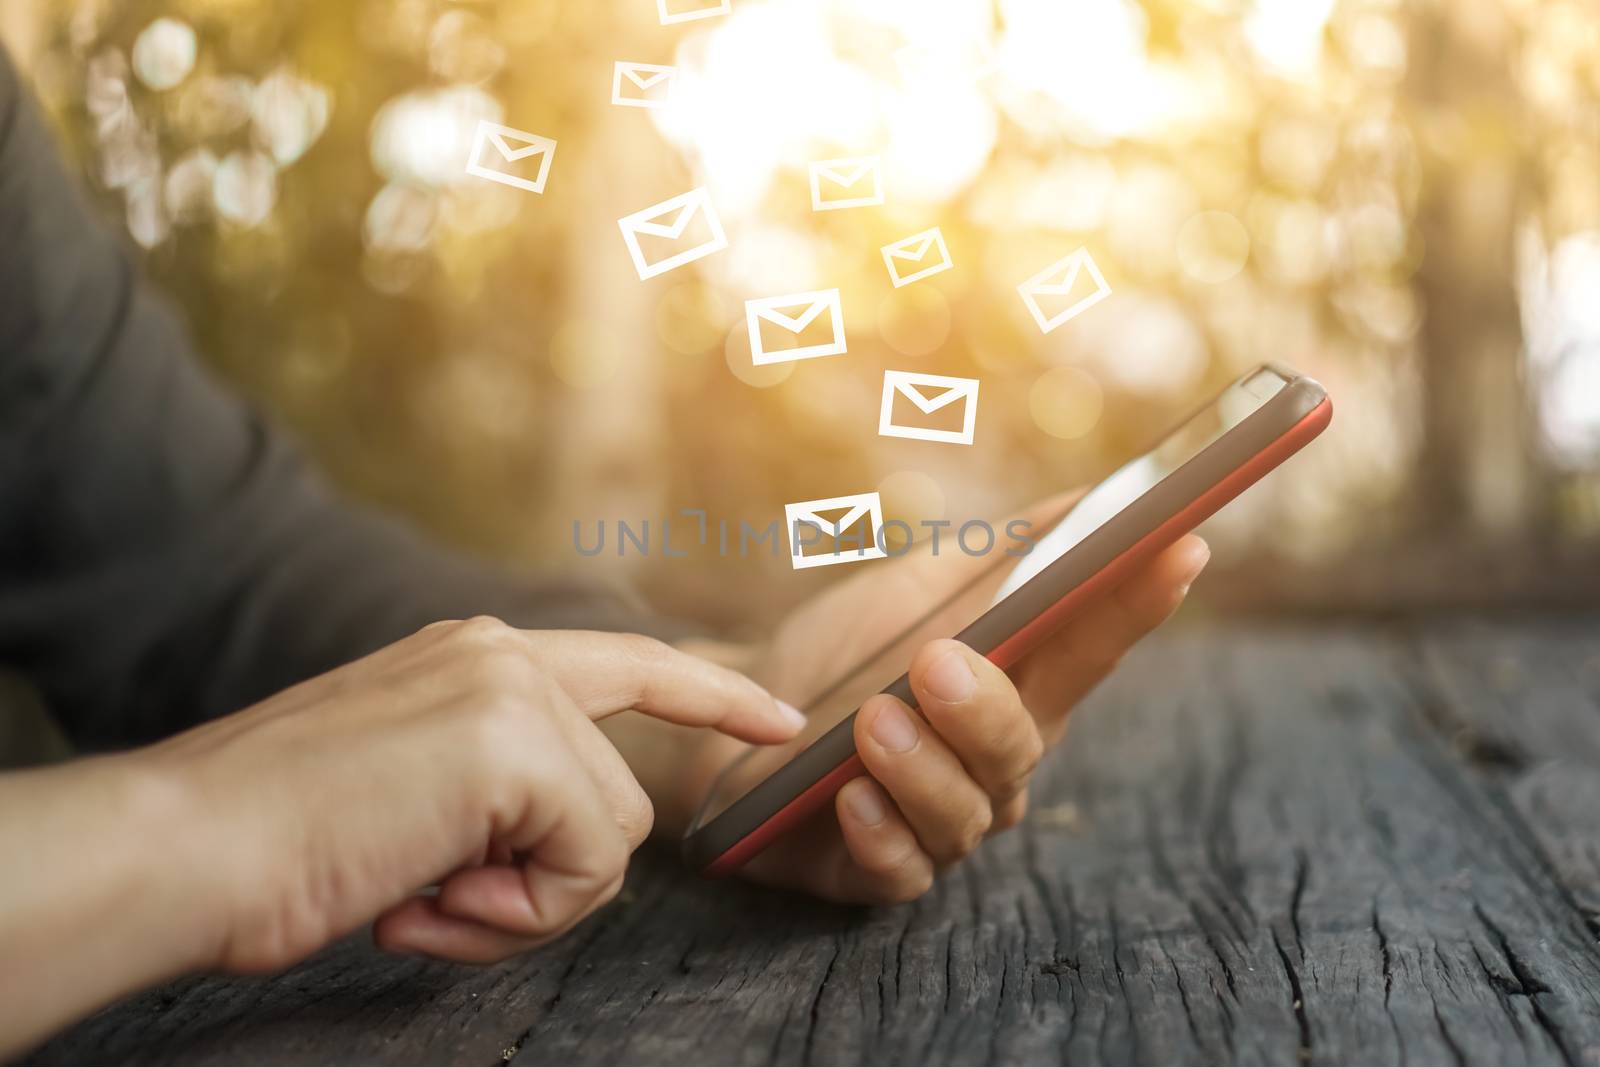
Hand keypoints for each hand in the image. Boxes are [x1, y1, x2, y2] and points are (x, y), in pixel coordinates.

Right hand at [137, 619, 802, 969]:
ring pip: (607, 838)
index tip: (779, 718)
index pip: (628, 665)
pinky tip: (426, 899)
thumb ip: (496, 789)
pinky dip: (514, 913)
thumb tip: (563, 842)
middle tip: (440, 900)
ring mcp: (513, 691)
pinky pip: (586, 863)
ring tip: (421, 894)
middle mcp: (502, 655)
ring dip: (521, 902)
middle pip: (617, 796)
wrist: (187, 847)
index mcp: (475, 659)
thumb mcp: (411, 794)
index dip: (711, 696)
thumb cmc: (281, 844)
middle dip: (549, 880)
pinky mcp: (517, 742)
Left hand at [641, 495, 1209, 903]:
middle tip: (937, 660)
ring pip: (967, 812)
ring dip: (923, 766)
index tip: (1178, 547)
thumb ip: (996, 556)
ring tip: (873, 722)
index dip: (1139, 602)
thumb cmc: (837, 654)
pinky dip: (880, 834)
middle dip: (987, 706)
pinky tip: (850, 796)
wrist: (734, 718)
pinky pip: (901, 870)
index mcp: (1016, 689)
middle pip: (1024, 744)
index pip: (1091, 645)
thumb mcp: (910, 590)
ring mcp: (940, 822)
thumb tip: (1087, 499)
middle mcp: (992, 764)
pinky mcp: (878, 870)